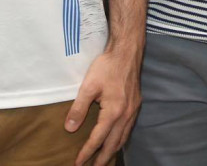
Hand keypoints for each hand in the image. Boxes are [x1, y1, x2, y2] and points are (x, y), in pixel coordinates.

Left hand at [68, 45, 141, 165]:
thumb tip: (70, 128)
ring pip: (123, 137)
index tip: (78, 163)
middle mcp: (126, 115)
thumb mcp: (88, 86)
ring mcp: (133, 110)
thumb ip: (78, 108)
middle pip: (114, 144)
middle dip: (103, 158)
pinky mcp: (136, 104)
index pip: (98, 139)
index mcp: (114, 112)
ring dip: (113, 150)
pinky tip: (115, 139)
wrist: (127, 52)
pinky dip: (121, 139)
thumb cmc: (107, 67)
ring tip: (104, 159)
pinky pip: (128, 129)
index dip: (87, 152)